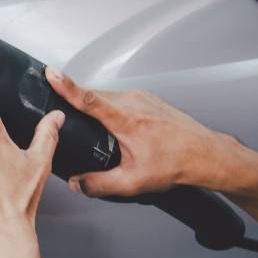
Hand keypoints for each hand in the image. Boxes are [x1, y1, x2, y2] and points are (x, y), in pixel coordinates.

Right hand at [45, 67, 233, 196]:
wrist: (206, 155)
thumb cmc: (175, 164)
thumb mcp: (132, 182)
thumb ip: (99, 184)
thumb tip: (77, 184)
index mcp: (125, 119)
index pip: (88, 98)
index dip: (66, 85)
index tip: (51, 73)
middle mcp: (132, 102)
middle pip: (93, 95)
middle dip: (74, 99)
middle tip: (61, 109)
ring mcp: (142, 97)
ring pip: (106, 95)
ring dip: (94, 105)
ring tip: (89, 123)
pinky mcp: (148, 98)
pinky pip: (119, 97)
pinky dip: (109, 106)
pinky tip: (112, 123)